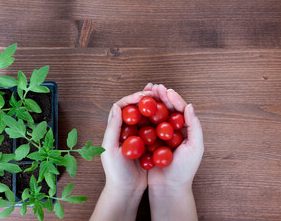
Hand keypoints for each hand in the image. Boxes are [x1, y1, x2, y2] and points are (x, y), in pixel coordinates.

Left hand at [91, 91, 155, 220]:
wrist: (127, 190)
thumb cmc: (115, 171)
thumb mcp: (110, 149)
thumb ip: (113, 128)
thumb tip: (117, 106)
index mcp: (116, 128)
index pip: (123, 106)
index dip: (133, 98)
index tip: (144, 95)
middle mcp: (127, 129)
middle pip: (136, 108)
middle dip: (146, 98)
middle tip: (157, 91)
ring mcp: (138, 136)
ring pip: (147, 116)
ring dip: (155, 106)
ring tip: (164, 97)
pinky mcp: (148, 143)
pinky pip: (155, 128)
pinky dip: (162, 120)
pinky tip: (170, 115)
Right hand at [144, 83, 203, 188]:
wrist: (168, 188)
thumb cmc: (184, 170)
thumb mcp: (195, 148)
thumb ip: (195, 126)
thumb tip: (190, 105)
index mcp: (185, 130)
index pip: (180, 109)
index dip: (174, 98)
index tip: (166, 90)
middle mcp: (173, 131)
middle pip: (167, 109)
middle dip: (161, 97)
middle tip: (154, 87)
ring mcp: (160, 136)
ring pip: (155, 115)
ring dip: (151, 104)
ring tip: (145, 93)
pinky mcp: (149, 142)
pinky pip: (145, 126)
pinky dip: (142, 117)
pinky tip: (136, 109)